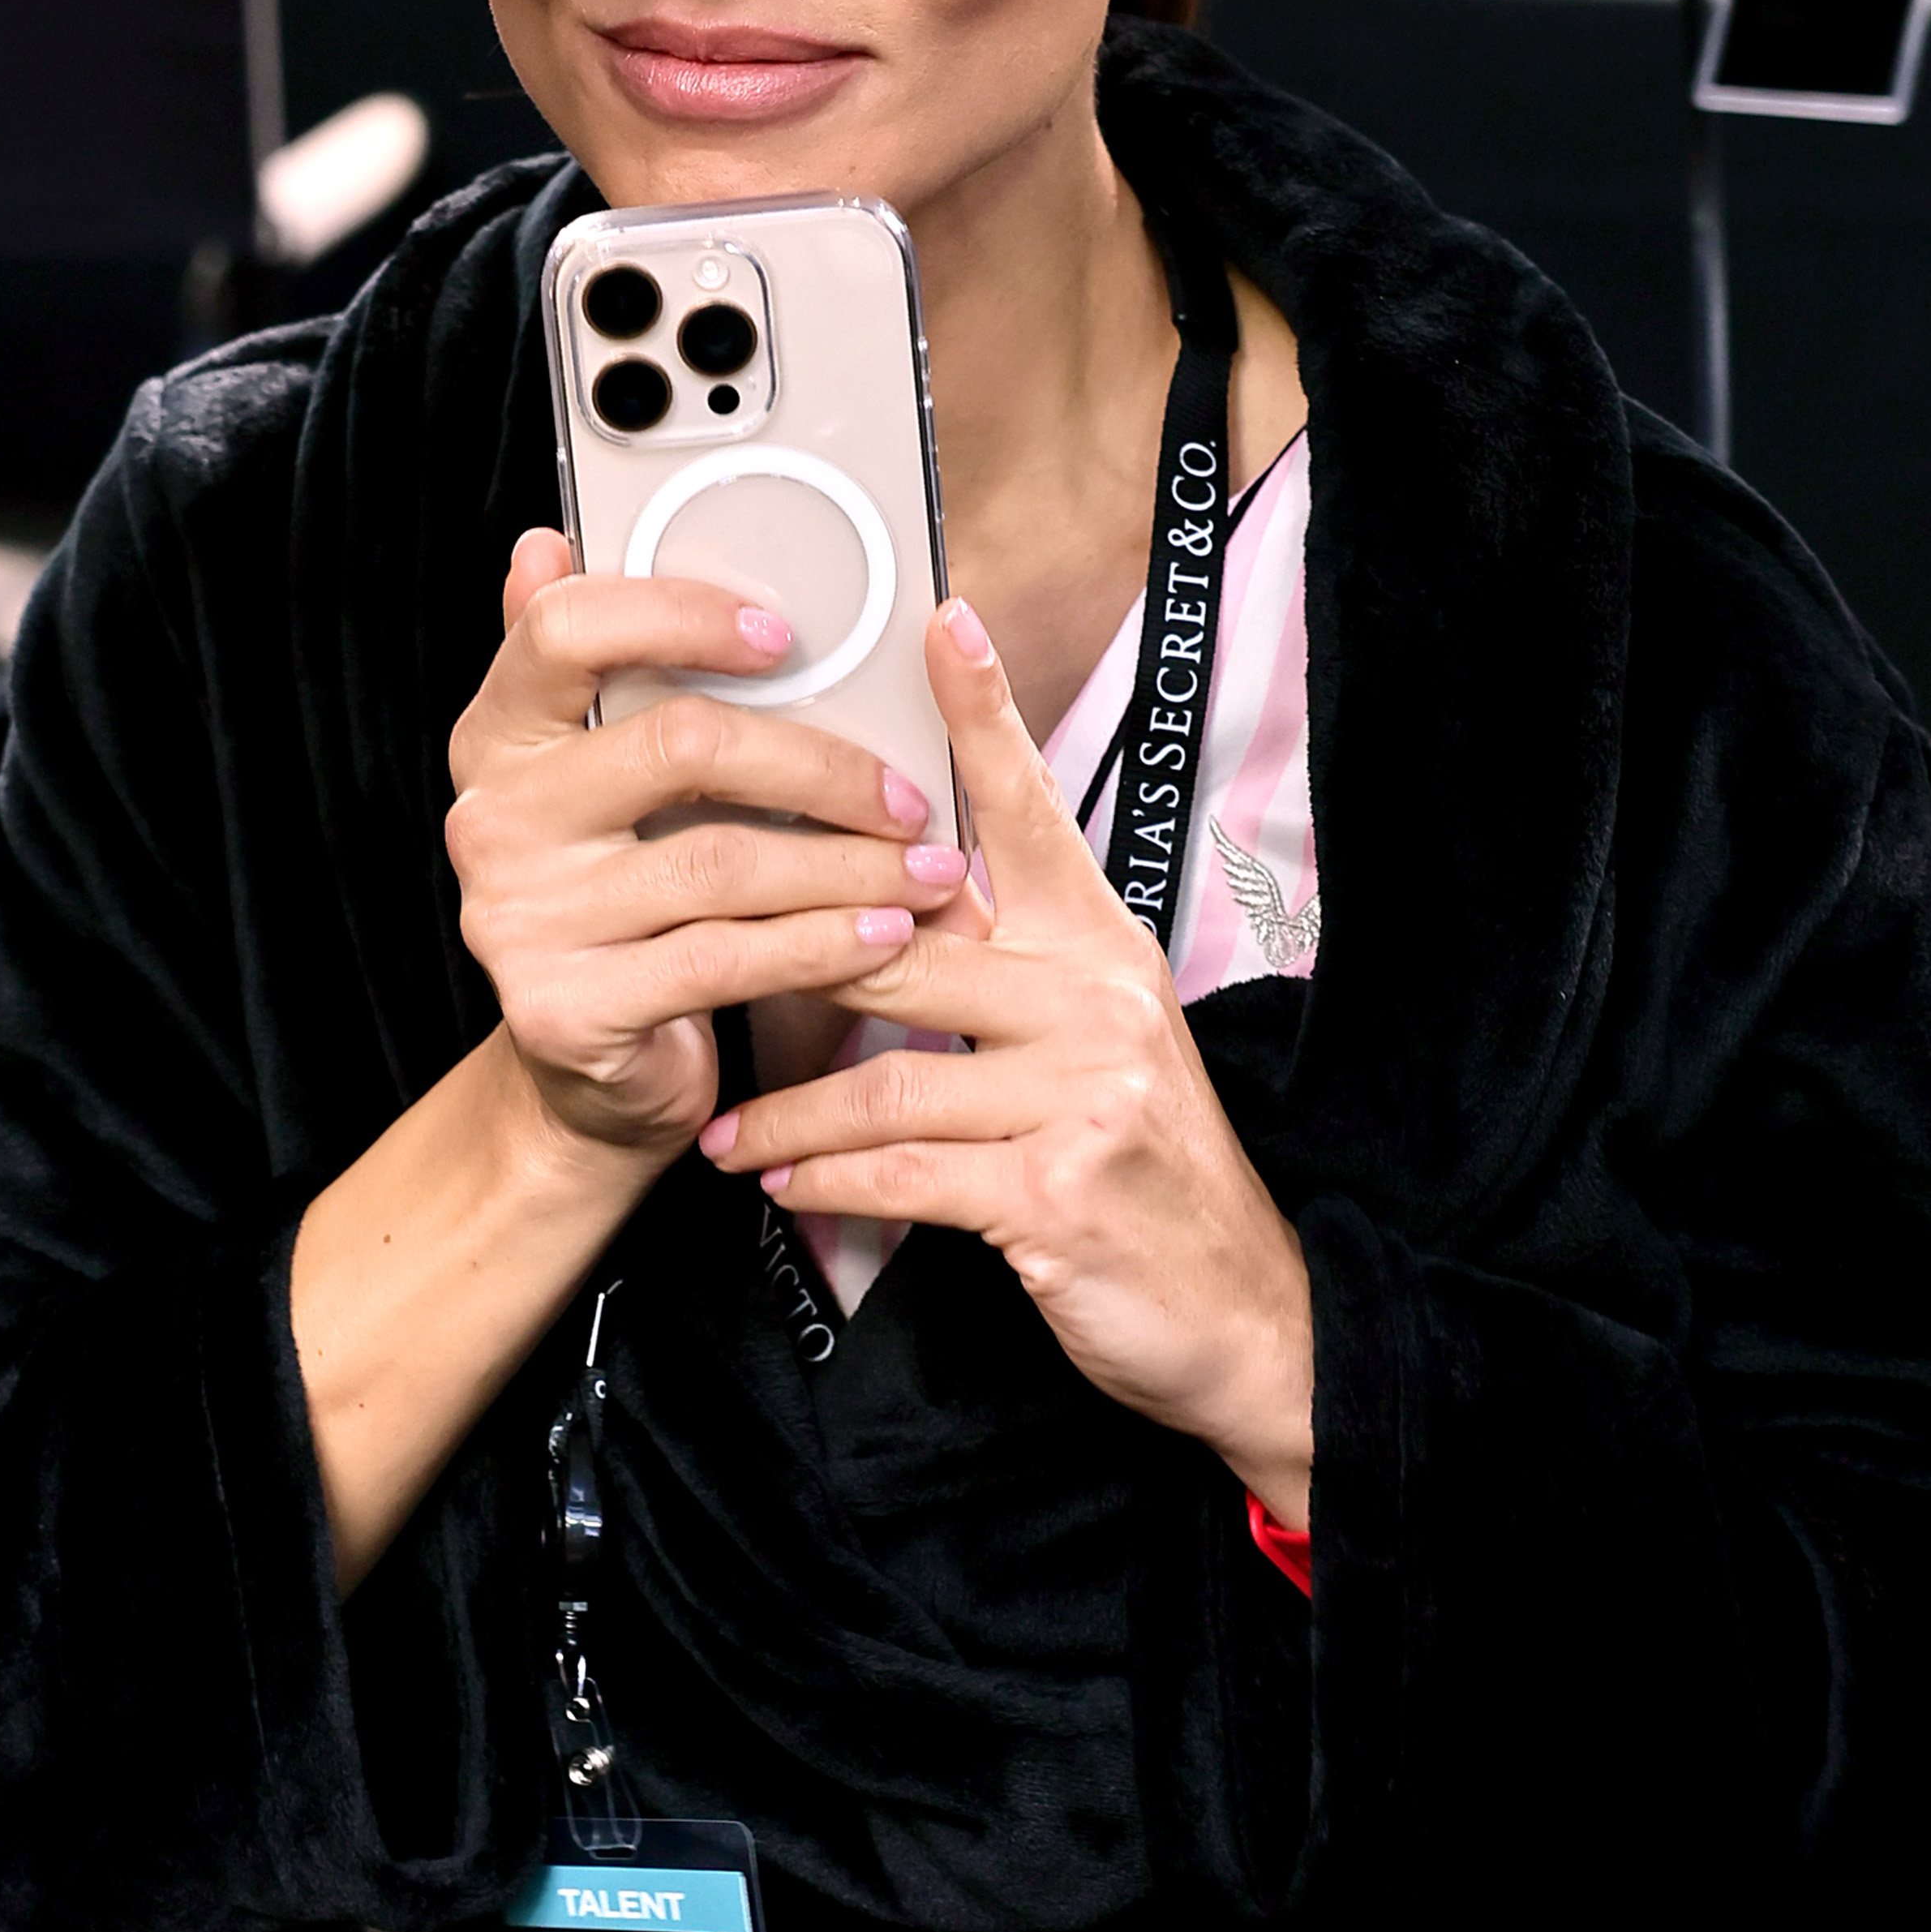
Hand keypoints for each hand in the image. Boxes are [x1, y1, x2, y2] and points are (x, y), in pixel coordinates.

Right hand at [444, 532, 965, 1165]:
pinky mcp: (564, 1009)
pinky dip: (822, 944)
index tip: (784, 633)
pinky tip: (885, 934)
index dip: (678, 615)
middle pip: (676, 743)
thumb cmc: (634, 903)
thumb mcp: (615, 787)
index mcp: (498, 737)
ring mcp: (518, 918)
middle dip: (819, 763)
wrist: (592, 1074)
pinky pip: (724, 958)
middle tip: (907, 791)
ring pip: (719, 861)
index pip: (562, 631)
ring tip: (929, 868)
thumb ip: (602, 673)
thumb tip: (547, 542)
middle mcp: (491, 819)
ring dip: (847, 864)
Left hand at [693, 602, 1315, 1520]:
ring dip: (790, 1114)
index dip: (984, 716)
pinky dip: (825, 1180)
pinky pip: (903, 1169)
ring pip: (887, 1076)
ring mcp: (1083, 1092)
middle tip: (693, 974)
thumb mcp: (1092, 1046)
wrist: (1238, 1309)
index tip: (940, 622)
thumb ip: (1008, 976)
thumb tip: (893, 920)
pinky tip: (780, 1185)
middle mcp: (1098, 999)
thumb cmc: (1141, 1171)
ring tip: (730, 1136)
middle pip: (905, 948)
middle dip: (788, 972)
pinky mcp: (1054, 1190)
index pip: (1031, 813)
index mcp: (1102, 946)